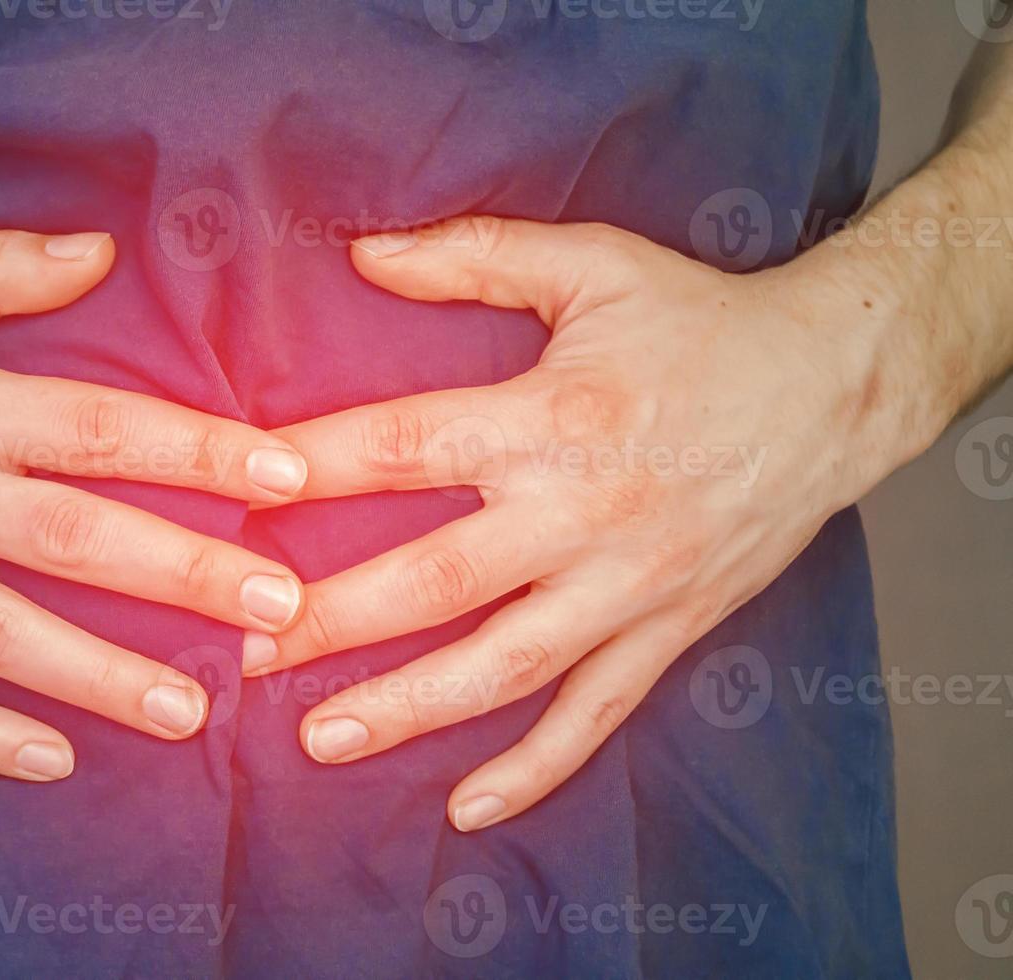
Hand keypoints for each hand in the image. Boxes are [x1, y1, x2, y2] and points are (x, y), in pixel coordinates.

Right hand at [0, 223, 308, 779]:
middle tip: (278, 609)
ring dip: (104, 678)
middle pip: (75, 542)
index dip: (199, 451)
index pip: (99, 431)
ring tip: (191, 710)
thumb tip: (101, 253)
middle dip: (186, 576)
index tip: (283, 473)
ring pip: (4, 639)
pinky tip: (51, 758)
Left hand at [245, 215, 893, 830]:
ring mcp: (627, 586)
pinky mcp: (667, 631)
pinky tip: (467, 807)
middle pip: (434, 580)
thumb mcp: (594, 264)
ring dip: (406, 711)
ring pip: (502, 667)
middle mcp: (583, 513)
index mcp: (551, 417)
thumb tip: (365, 252)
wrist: (836, 386)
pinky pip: (595, 716)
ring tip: (318, 737)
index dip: (312, 472)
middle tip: (244, 651)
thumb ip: (475, 255)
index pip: (403, 448)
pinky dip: (533, 769)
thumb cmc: (702, 323)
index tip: (237, 498)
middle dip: (331, 621)